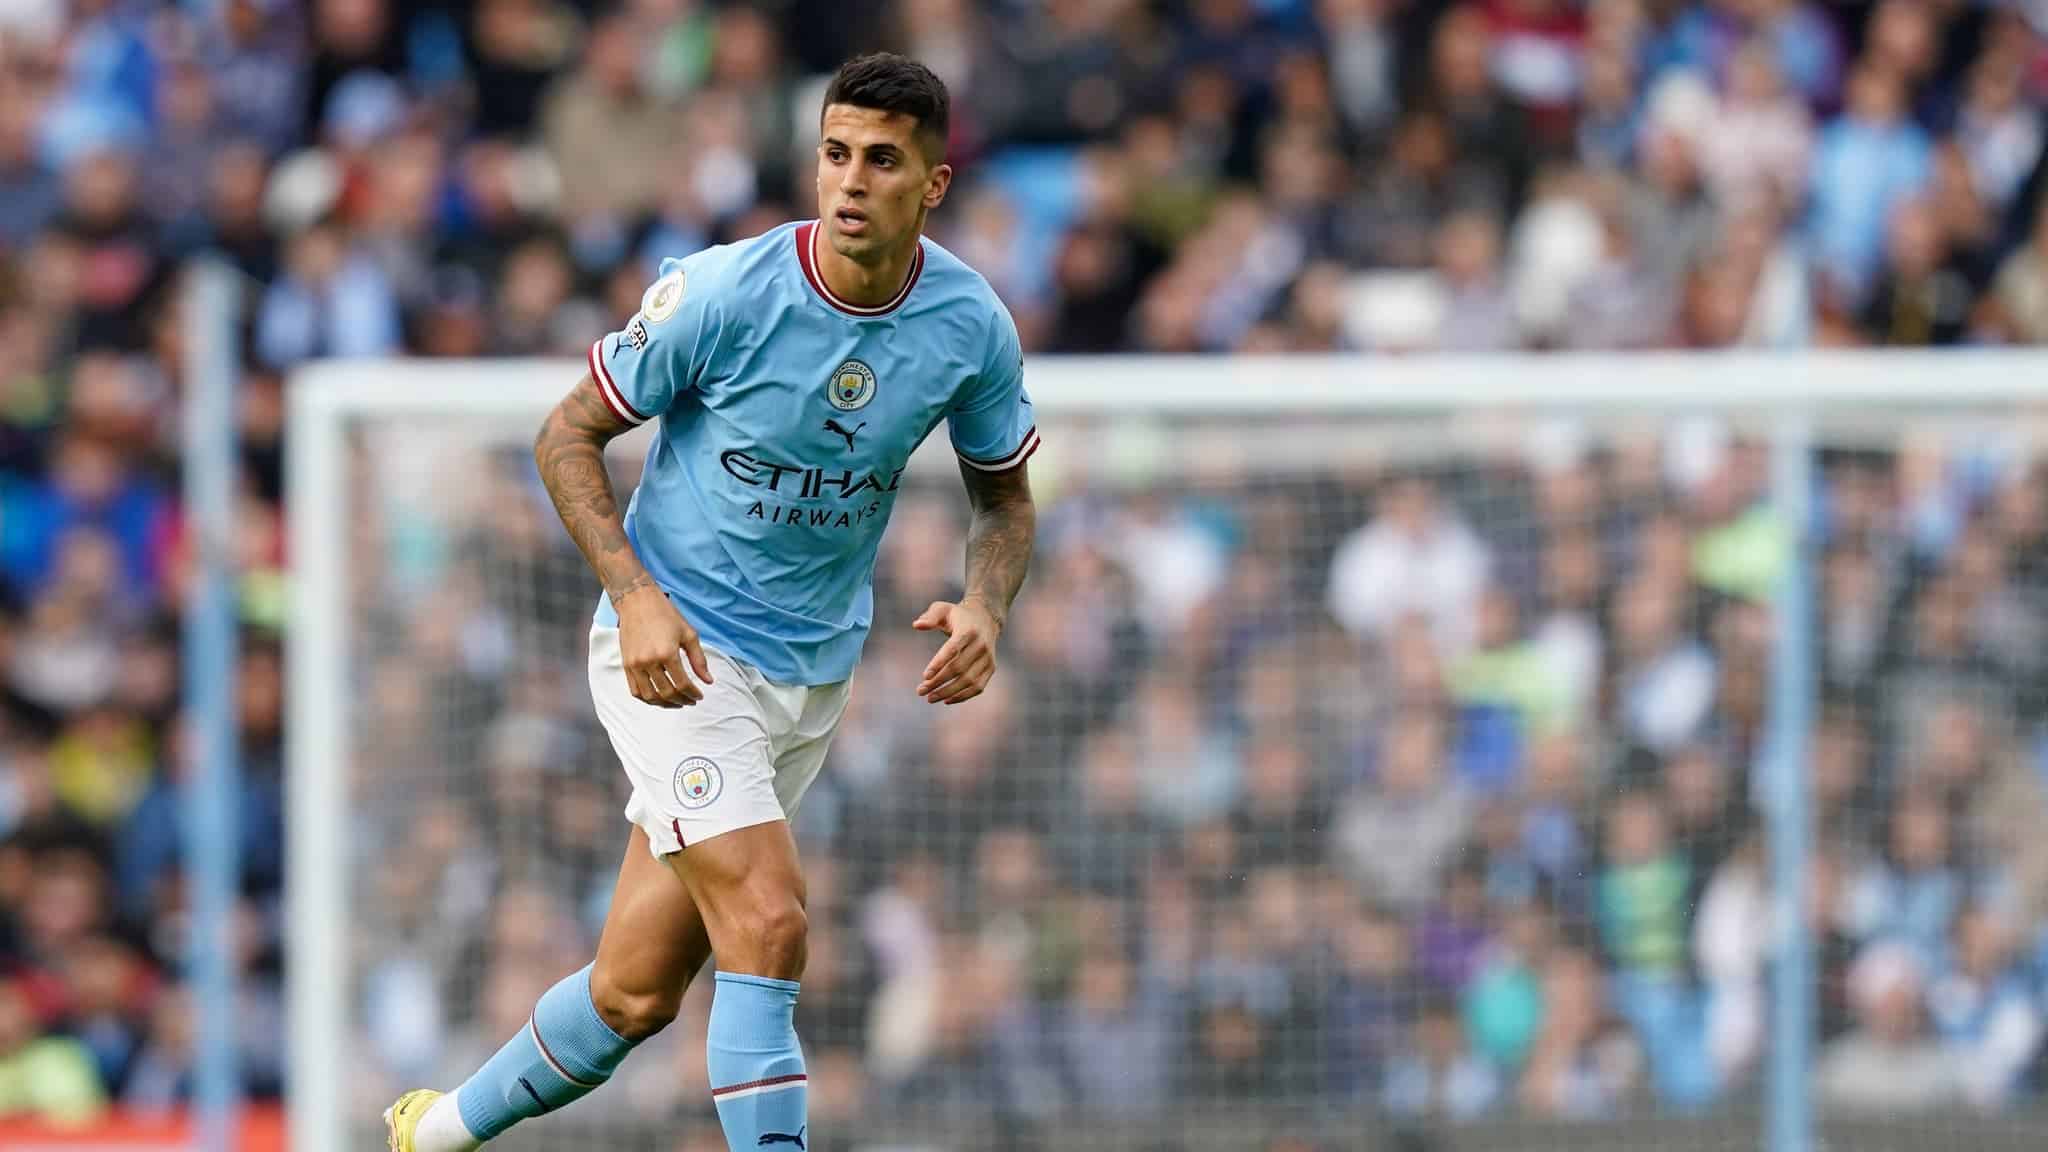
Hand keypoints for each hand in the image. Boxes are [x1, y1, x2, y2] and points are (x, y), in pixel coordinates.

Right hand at [615, 582, 712, 707]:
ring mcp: (635, 665)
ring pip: (650, 696)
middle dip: (682, 700)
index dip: (693, 694)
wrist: (637, 602)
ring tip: (676, 703)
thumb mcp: (689, 634)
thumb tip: (709, 681)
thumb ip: (699, 660)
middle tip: (691, 700)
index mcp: (667, 653)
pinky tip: (658, 698)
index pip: (683, 684)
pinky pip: (635, 690)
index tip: (700, 695)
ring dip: (665, 704)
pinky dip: (647, 699)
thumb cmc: (665, 615)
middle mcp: (649, 661)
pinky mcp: (626, 665)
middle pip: (667, 693)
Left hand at [913, 597, 1000, 704]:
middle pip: (959, 668)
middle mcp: (981, 645)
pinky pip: (978, 687)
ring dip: (948, 692)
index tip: (924, 676)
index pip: (953, 649)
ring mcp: (988, 658)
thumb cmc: (958, 615)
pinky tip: (946, 700)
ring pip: (969, 681)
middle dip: (938, 682)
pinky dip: (962, 696)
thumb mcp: (942, 609)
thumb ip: (930, 616)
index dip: (939, 663)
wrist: (986, 618)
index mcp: (968, 630)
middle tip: (920, 691)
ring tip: (930, 698)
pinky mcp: (991, 668)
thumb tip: (917, 625)